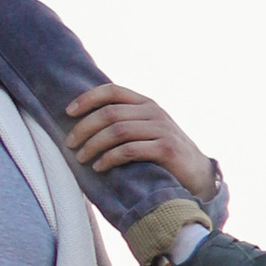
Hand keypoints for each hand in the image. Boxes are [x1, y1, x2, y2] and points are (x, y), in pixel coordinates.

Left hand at [62, 83, 216, 201]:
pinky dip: (110, 158)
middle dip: (84, 128)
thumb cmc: (163, 154)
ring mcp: (161, 130)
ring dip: (94, 144)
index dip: (88, 99)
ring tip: (81, 158)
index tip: (68, 112)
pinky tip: (99, 167)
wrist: (197, 174)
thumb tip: (85, 123)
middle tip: (70, 144)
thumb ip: (125, 122)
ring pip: (117, 131)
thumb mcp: (146, 131)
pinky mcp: (166, 149)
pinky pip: (130, 150)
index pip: (112, 91)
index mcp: (145, 104)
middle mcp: (154, 112)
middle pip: (110, 113)